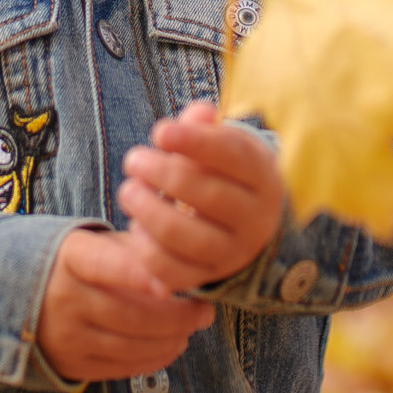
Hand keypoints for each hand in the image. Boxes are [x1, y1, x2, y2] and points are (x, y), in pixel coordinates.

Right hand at [35, 227, 214, 380]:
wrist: (19, 294)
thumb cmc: (77, 264)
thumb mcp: (97, 243)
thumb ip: (136, 251)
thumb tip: (182, 263)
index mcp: (71, 257)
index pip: (105, 265)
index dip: (137, 275)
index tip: (169, 286)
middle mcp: (64, 298)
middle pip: (129, 314)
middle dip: (177, 316)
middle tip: (204, 311)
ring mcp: (67, 335)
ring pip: (130, 345)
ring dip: (171, 339)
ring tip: (192, 327)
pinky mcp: (72, 364)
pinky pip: (122, 367)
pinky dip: (155, 359)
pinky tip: (172, 344)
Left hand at [115, 101, 285, 292]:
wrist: (245, 226)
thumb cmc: (224, 174)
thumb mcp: (223, 145)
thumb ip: (205, 128)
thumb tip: (198, 114)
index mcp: (264, 177)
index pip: (232, 155)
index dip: (194, 142)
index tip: (159, 132)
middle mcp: (256, 219)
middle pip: (208, 196)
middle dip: (163, 174)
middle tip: (133, 159)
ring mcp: (233, 254)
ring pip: (187, 237)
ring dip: (149, 211)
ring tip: (128, 191)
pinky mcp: (208, 277)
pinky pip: (172, 271)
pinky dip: (147, 249)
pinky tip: (137, 227)